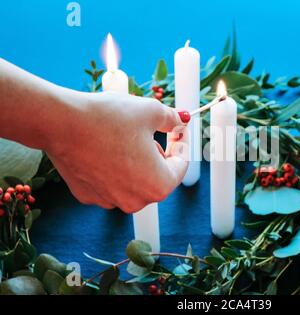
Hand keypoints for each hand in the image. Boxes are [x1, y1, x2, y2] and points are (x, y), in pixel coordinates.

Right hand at [46, 92, 189, 212]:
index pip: (181, 165)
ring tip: (124, 136)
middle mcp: (136, 201)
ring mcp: (110, 202)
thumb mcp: (151, 111)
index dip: (182, 142)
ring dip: (135, 160)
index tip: (178, 129)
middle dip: (158, 153)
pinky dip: (112, 166)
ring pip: (133, 179)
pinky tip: (103, 147)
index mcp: (158, 186)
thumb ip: (172, 119)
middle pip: (157, 175)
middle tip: (151, 131)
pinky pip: (110, 182)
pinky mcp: (88, 196)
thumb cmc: (109, 118)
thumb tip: (181, 121)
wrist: (60, 123)